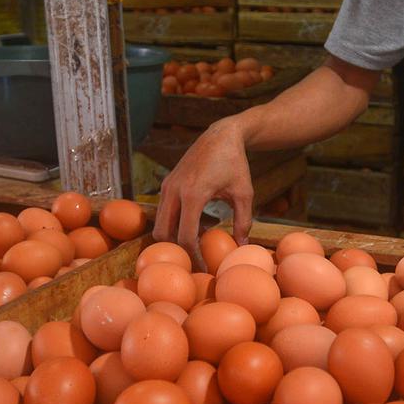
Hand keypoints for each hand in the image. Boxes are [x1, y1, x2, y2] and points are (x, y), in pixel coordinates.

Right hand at [152, 117, 253, 259]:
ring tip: (198, 241)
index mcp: (193, 194)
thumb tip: (242, 248)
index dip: (193, 256)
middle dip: (177, 250)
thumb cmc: (236, 164)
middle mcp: (174, 190)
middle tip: (195, 260)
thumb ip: (243, 222)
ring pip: (159, 223)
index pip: (185, 236)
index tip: (204, 268)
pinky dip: (175, 222)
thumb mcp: (244, 194)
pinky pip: (163, 211)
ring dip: (175, 236)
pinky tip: (198, 222)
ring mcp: (167, 186)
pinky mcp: (167, 183)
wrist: (221, 136)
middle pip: (163, 233)